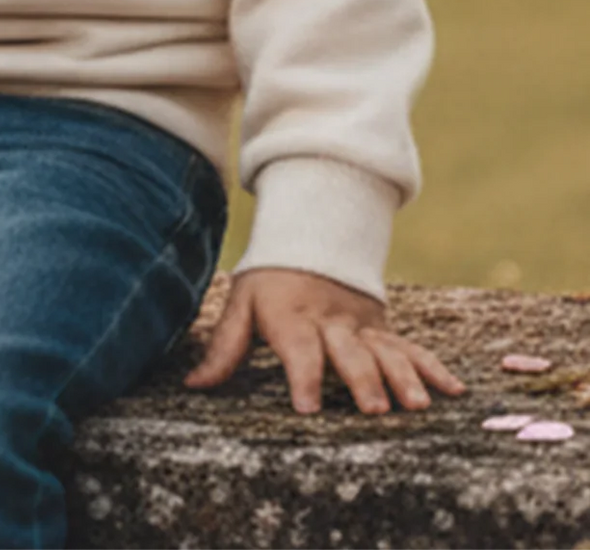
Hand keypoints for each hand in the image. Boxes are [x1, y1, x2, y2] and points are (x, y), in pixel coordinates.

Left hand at [183, 267, 466, 415]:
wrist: (310, 239)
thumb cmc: (268, 282)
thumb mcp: (242, 304)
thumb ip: (224, 347)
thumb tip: (193, 385)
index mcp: (292, 317)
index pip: (298, 349)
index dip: (302, 378)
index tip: (308, 408)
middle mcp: (331, 322)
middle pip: (349, 351)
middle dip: (362, 379)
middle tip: (375, 409)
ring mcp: (361, 325)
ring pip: (386, 351)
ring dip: (404, 376)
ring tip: (420, 405)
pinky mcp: (382, 329)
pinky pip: (411, 347)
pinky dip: (433, 365)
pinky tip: (455, 388)